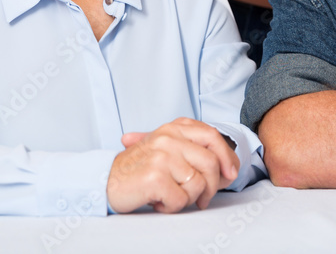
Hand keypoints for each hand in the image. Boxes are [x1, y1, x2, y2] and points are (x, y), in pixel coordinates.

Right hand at [107, 118, 239, 213]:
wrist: (104, 179)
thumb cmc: (139, 168)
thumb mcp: (166, 149)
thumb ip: (194, 152)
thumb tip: (229, 168)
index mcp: (174, 128)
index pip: (212, 136)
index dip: (226, 156)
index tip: (230, 174)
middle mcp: (168, 137)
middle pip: (210, 162)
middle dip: (212, 186)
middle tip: (203, 200)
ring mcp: (162, 156)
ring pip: (198, 183)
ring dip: (190, 199)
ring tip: (172, 198)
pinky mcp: (155, 177)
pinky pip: (181, 200)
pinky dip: (172, 207)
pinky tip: (158, 202)